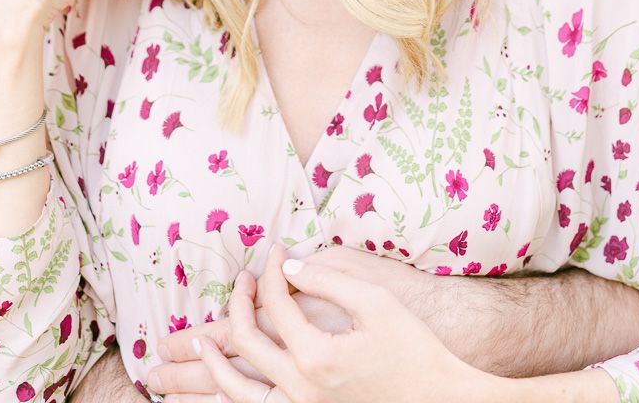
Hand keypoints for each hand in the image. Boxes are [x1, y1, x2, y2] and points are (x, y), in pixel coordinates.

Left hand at [192, 243, 492, 402]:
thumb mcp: (375, 302)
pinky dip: (232, 396)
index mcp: (315, 357)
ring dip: (210, 367)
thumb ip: (327, 280)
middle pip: (244, 343)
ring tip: (196, 344)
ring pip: (236, 393)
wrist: (441, 399)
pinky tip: (223, 383)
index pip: (274, 304)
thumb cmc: (413, 348)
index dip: (270, 272)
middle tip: (243, 280)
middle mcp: (300, 391)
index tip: (277, 251)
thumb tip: (288, 269)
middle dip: (236, 304)